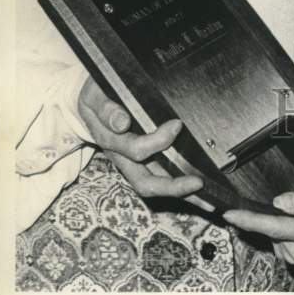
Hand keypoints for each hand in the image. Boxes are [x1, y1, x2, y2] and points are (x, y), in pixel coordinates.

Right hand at [77, 76, 202, 199]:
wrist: (87, 104)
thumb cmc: (96, 97)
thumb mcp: (95, 96)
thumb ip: (106, 109)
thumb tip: (122, 123)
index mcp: (112, 141)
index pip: (134, 150)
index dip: (157, 142)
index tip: (177, 125)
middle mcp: (123, 158)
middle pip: (146, 182)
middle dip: (173, 186)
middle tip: (197, 182)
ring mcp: (133, 163)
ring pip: (155, 186)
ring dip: (180, 193)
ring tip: (207, 198)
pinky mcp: (143, 161)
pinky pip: (161, 178)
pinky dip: (180, 187)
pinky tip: (200, 191)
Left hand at [223, 182, 293, 264]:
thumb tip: (278, 202)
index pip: (276, 227)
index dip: (251, 221)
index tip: (231, 214)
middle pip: (270, 232)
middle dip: (262, 215)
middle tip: (275, 201)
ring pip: (272, 235)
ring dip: (274, 222)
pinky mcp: (292, 258)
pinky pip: (276, 239)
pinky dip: (277, 229)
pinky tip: (291, 221)